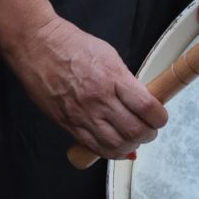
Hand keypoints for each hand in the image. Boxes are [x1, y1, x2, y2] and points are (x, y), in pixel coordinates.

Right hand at [7, 13, 167, 161]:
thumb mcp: (109, 55)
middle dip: (149, 134)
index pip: (146, 107)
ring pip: (116, 145)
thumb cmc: (72, 45)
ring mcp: (82, 114)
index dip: (160, 118)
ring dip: (131, 146)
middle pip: (134, 131)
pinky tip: (117, 147)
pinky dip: (111, 152)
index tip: (160, 117)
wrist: (37, 46)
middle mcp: (99, 99)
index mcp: (112, 78)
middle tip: (150, 130)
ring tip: (134, 138)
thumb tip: (141, 102)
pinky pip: (95, 148)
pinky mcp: (68, 124)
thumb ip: (125, 81)